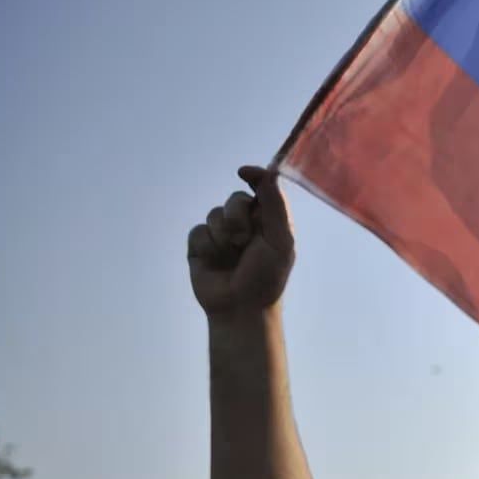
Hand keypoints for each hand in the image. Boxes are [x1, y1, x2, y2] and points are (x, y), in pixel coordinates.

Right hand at [188, 166, 294, 317]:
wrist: (240, 308)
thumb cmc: (266, 277)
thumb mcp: (280, 240)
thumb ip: (276, 205)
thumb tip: (268, 171)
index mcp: (269, 221)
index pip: (262, 189)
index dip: (254, 176)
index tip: (244, 172)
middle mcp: (246, 224)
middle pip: (235, 199)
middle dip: (238, 216)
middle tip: (244, 240)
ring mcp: (222, 234)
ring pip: (215, 214)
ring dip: (223, 236)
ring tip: (233, 256)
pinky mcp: (201, 245)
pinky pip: (198, 230)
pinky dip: (207, 246)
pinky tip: (214, 262)